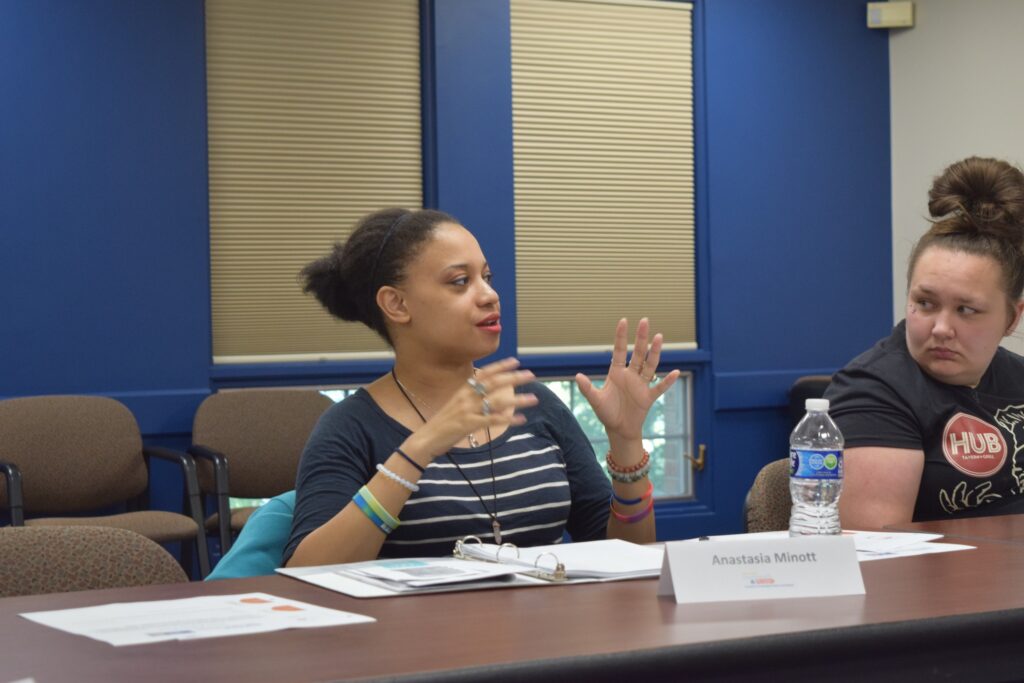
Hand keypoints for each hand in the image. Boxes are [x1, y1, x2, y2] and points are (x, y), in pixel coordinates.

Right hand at [416, 358, 537, 456]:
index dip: (501, 366)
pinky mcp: (469, 424)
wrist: (426, 438)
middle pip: (494, 383)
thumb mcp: (456, 405)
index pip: (484, 373)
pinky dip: (508, 419)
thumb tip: (489, 396)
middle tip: (530, 375)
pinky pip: (492, 420)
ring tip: (533, 399)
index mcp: (463, 390)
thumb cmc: (442, 423)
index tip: (516, 361)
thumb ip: (471, 399)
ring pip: (497, 401)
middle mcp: (466, 397)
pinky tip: (521, 419)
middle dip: (513, 378)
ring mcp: (467, 410)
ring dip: (517, 400)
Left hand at [575, 318, 679, 440]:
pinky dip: (667, 381)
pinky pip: (659, 387)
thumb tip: (578, 376)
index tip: (624, 321)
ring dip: (655, 352)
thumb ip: (587, 388)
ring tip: (659, 337)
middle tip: (645, 321)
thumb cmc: (607, 413)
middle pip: (638, 353)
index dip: (621, 336)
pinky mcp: (648, 397)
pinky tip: (675, 372)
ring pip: (650, 365)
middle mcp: (631, 375)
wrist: (619, 430)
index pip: (620, 351)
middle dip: (641, 338)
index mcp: (617, 373)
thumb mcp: (596, 400)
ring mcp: (641, 385)